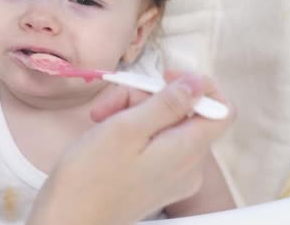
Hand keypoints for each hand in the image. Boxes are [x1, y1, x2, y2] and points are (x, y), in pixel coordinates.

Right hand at [28, 73, 234, 224]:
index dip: (196, 86)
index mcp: (187, 150)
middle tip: (112, 102)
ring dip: (134, 112)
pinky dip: (133, 131)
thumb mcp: (126, 128)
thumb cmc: (90, 177)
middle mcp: (188, 165)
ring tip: (101, 118)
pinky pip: (155, 145)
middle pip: (185, 113)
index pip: (221, 108)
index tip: (164, 78)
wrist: (69, 218)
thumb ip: (167, 103)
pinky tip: (106, 132)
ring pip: (165, 126)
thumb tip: (198, 83)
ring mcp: (173, 176)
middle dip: (149, 98)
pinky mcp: (156, 182)